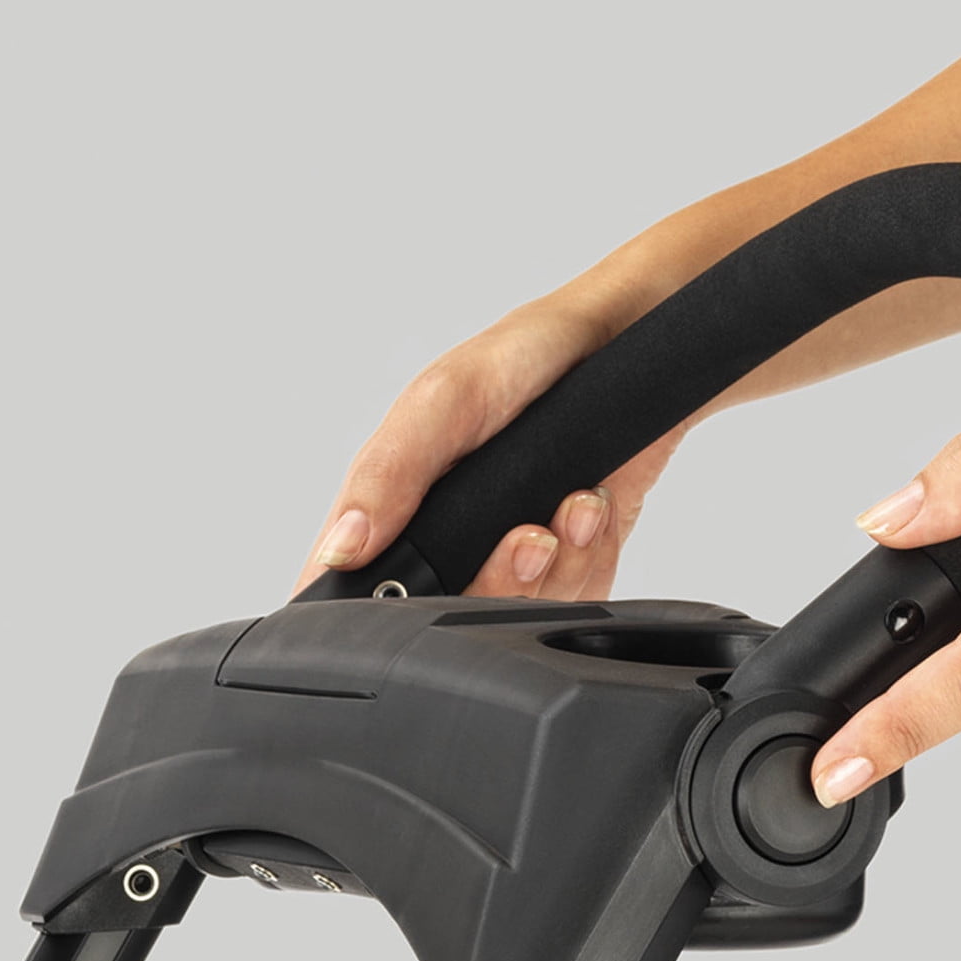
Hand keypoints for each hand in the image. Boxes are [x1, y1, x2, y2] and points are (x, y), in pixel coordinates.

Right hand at [295, 294, 683, 599]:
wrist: (620, 343)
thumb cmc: (524, 356)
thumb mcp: (443, 400)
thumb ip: (389, 472)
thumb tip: (340, 548)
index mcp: (397, 502)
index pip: (366, 592)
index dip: (392, 611)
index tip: (446, 580)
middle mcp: (450, 537)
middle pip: (454, 617)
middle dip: (504, 581)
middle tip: (531, 534)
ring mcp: (509, 554)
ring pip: (521, 612)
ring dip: (561, 561)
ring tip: (576, 501)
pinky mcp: (565, 564)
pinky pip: (575, 598)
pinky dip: (593, 556)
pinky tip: (595, 508)